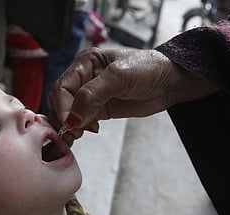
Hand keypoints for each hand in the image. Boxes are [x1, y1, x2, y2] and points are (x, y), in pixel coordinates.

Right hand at [47, 47, 216, 134]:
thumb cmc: (148, 70)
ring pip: (68, 113)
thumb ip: (92, 96)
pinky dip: (79, 129)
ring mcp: (91, 95)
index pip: (62, 87)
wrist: (169, 83)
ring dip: (70, 126)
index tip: (71, 123)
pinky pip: (80, 120)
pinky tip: (89, 131)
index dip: (63, 107)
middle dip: (64, 118)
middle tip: (75, 132)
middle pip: (60, 101)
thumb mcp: (119, 77)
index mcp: (85, 63)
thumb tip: (72, 119)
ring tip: (80, 135)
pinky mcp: (99, 109)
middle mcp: (84, 78)